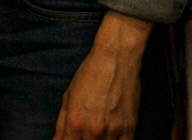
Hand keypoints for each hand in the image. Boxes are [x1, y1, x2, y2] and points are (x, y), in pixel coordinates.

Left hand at [53, 11, 151, 139]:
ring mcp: (114, 132)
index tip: (69, 138)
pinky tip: (110, 137)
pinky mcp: (130, 129)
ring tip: (96, 134)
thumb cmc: (89, 75)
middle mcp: (94, 131)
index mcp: (76, 122)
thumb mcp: (68, 97)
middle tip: (83, 134)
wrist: (116, 59)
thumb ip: (62, 124)